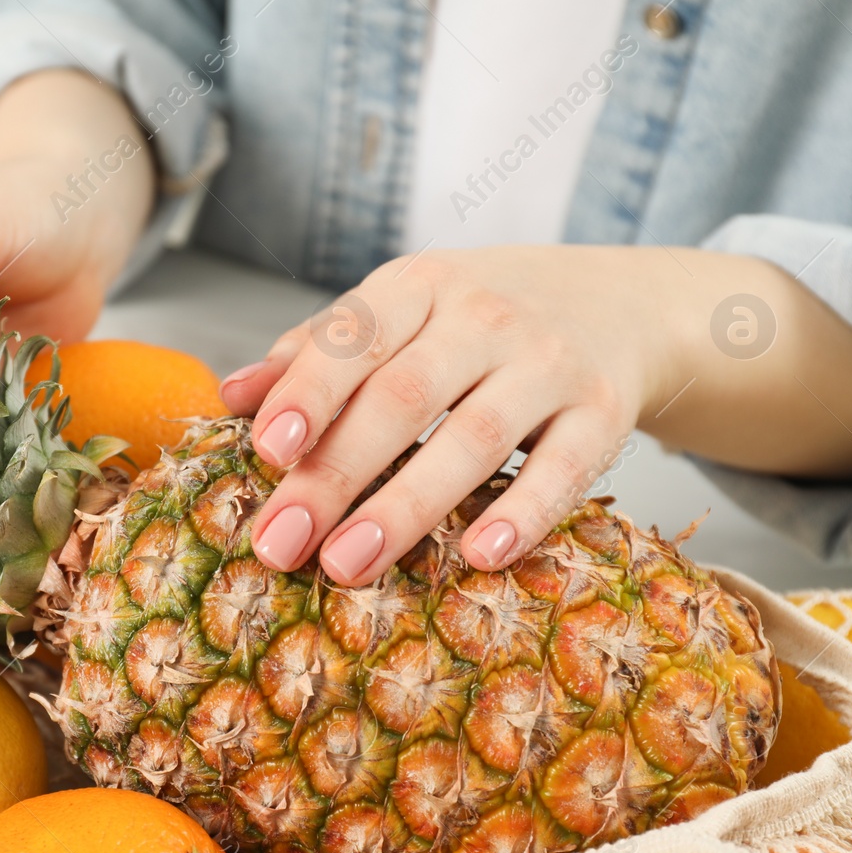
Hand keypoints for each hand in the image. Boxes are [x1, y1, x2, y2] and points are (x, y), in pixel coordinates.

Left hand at [220, 244, 851, 584]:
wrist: (622, 302)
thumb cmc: (479, 320)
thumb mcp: (400, 312)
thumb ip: (317, 353)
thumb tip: (229, 395)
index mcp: (417, 286)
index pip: (354, 336)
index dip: (309, 392)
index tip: (268, 450)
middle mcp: (484, 315)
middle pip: (401, 397)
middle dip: (334, 474)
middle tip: (280, 544)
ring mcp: (550, 361)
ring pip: (473, 437)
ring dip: (406, 506)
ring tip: (347, 566)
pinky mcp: (607, 410)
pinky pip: (567, 465)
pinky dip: (526, 510)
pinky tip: (480, 554)